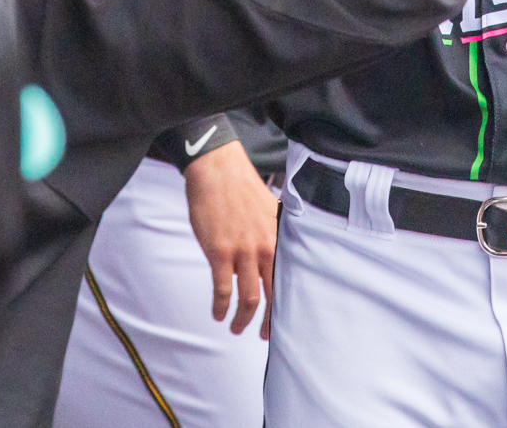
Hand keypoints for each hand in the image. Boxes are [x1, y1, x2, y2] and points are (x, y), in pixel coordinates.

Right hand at [183, 141, 278, 337]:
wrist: (217, 170)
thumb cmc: (241, 188)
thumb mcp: (269, 210)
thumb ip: (274, 235)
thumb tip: (275, 255)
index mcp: (279, 239)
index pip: (289, 280)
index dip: (286, 306)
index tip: (282, 322)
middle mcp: (266, 248)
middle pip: (271, 296)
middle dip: (267, 323)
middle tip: (261, 336)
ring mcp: (243, 251)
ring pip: (247, 299)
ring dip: (242, 320)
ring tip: (236, 328)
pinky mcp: (219, 252)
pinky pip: (222, 290)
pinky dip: (220, 307)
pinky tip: (217, 313)